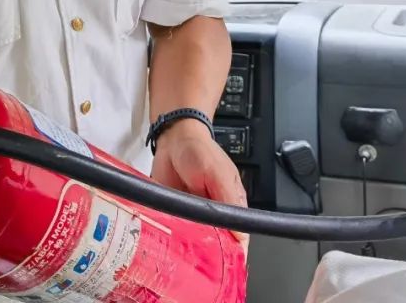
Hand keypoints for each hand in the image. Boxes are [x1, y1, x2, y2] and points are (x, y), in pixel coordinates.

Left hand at [151, 120, 249, 250]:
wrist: (173, 138)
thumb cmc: (200, 151)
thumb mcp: (218, 172)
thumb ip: (228, 199)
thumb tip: (240, 233)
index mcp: (231, 207)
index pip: (237, 240)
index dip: (232, 256)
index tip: (223, 267)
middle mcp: (213, 216)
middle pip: (214, 246)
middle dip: (206, 255)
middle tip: (197, 257)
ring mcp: (192, 217)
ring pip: (192, 242)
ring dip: (186, 247)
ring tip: (181, 249)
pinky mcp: (173, 215)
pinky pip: (172, 232)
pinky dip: (168, 236)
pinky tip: (165, 240)